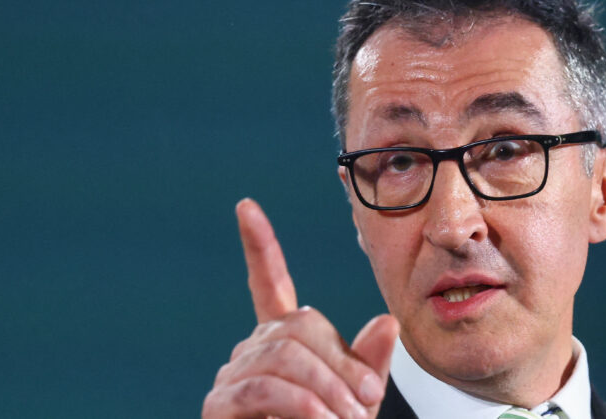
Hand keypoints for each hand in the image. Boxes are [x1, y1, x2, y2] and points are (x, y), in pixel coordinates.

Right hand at [202, 198, 398, 418]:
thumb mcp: (359, 404)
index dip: (259, 247)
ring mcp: (231, 376)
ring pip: (284, 357)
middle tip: (367, 404)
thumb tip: (387, 322)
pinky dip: (300, 404)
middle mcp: (251, 350)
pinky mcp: (219, 405)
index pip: (270, 285)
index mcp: (284, 341)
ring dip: (325, 389)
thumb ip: (370, 366)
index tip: (245, 207)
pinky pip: (262, 387)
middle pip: (298, 326)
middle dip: (340, 364)